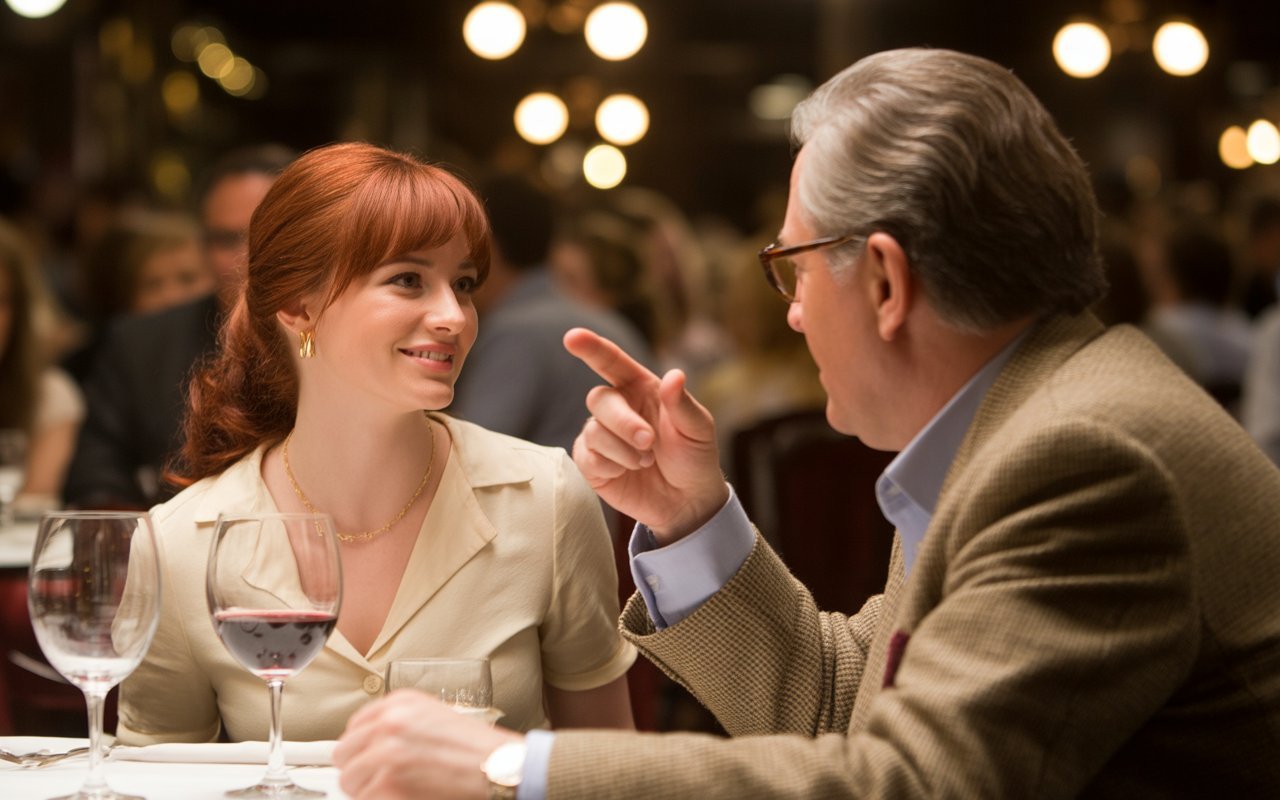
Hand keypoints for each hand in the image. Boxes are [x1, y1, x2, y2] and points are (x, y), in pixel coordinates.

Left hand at [334, 690, 520, 799]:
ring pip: (351, 781)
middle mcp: (389, 723)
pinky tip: (404, 797)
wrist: (499, 768)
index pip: (354, 726)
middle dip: (359, 769)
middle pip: (344, 753)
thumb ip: (400, 724)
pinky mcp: (389, 784)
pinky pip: (365, 799)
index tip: (364, 758)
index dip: (361, 748)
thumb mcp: (434, 717)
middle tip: (379, 780)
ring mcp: (386, 754)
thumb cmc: (476, 748)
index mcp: (400, 703)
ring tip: (397, 790)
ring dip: (369, 790)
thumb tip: (371, 744)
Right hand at [564, 328, 728, 543]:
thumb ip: (682, 403)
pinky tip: (629, 471)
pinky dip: (611, 466)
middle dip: (623, 422)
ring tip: (646, 461)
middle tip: (648, 442)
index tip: (573, 337)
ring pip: (593, 431)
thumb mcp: (698, 429)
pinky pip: (587, 457)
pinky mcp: (593, 463)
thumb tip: (674, 375)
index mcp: (641, 388)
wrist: (689, 501)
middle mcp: (618, 407)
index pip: (611, 362)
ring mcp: (602, 435)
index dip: (592, 348)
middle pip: (599, 399)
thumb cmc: (695, 457)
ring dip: (623, 449)